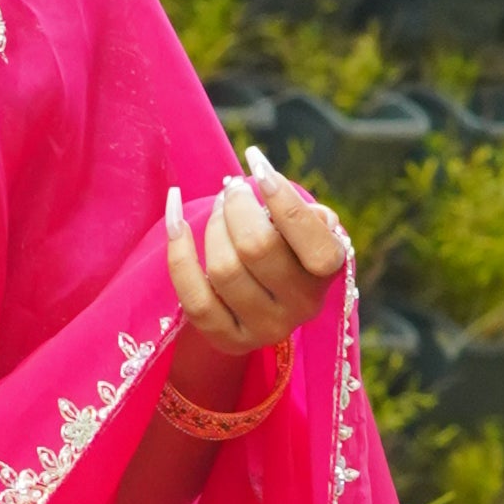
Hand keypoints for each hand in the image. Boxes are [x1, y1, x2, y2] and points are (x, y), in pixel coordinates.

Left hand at [162, 146, 350, 387]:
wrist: (271, 302)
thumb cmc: (291, 250)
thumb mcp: (309, 231)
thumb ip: (304, 213)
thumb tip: (273, 188)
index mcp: (327, 274)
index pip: (312, 240)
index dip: (281, 197)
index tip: (257, 163)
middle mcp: (302, 306)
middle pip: (257, 247)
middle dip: (236, 207)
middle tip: (232, 190)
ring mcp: (265, 328)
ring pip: (224, 269)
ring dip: (213, 226)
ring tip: (218, 209)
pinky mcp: (229, 340)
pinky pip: (193, 296)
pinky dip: (179, 252)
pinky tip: (175, 221)